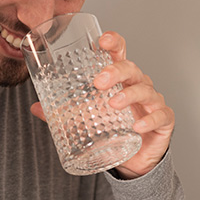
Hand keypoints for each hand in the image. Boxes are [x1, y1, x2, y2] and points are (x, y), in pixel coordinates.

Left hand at [30, 31, 174, 179]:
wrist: (134, 158)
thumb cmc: (114, 128)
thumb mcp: (86, 119)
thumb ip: (63, 113)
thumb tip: (36, 107)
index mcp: (120, 79)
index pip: (119, 53)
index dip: (113, 43)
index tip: (101, 41)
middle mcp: (138, 85)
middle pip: (131, 69)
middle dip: (115, 71)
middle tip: (98, 82)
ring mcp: (153, 101)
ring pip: (145, 90)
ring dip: (128, 95)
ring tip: (112, 104)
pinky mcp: (164, 120)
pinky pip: (160, 116)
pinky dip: (149, 120)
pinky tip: (137, 126)